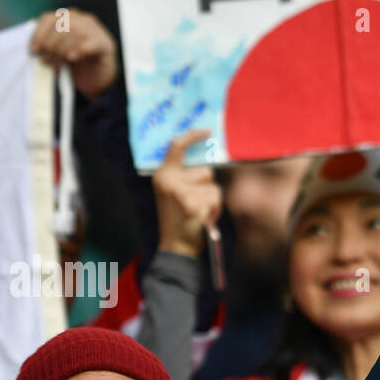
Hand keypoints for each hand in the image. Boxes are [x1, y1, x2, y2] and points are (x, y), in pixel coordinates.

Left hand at [29, 8, 117, 99]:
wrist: (98, 73)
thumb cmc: (75, 61)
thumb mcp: (59, 50)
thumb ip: (48, 45)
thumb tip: (34, 49)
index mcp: (68, 18)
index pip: (49, 18)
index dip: (39, 34)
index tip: (33, 50)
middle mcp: (82, 20)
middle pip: (61, 25)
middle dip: (49, 44)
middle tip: (45, 60)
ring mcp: (95, 30)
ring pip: (75, 33)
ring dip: (61, 51)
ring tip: (56, 65)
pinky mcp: (105, 44)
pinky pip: (91, 43)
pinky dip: (79, 50)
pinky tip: (72, 58)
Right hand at [152, 129, 220, 257]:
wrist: (175, 248)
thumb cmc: (179, 219)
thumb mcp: (174, 193)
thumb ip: (185, 177)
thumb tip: (208, 161)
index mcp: (162, 176)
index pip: (176, 146)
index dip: (193, 135)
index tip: (208, 131)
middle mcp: (169, 181)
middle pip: (206, 170)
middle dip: (208, 186)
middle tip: (196, 203)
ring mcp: (181, 192)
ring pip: (214, 185)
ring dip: (213, 199)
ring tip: (200, 212)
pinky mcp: (193, 204)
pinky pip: (216, 198)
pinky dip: (215, 209)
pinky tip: (204, 219)